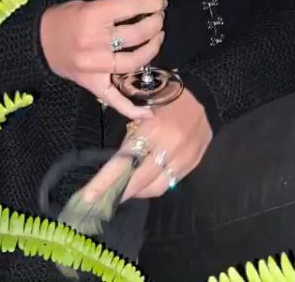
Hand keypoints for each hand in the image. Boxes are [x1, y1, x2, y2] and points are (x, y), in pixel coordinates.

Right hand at [39, 0, 165, 119]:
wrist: (37, 43)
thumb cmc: (64, 19)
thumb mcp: (86, 4)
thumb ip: (113, 7)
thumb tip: (144, 6)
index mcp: (92, 16)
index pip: (130, 7)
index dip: (151, 2)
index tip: (160, 2)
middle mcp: (94, 42)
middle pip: (135, 34)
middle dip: (154, 24)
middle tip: (159, 19)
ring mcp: (94, 66)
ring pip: (133, 61)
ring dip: (152, 49)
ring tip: (157, 38)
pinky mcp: (92, 84)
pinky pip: (115, 100)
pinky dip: (133, 108)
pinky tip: (150, 111)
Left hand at [82, 89, 212, 202]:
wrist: (206, 94)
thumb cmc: (167, 95)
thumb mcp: (143, 108)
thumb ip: (131, 136)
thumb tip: (118, 163)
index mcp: (152, 129)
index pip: (123, 162)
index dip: (105, 182)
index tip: (88, 198)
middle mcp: (168, 147)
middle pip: (139, 181)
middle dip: (120, 193)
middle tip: (103, 200)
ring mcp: (183, 158)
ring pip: (156, 187)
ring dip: (138, 192)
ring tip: (127, 189)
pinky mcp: (193, 164)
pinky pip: (171, 183)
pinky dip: (155, 186)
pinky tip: (147, 182)